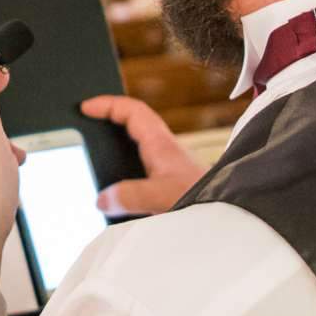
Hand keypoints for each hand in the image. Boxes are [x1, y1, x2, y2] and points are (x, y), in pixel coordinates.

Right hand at [79, 95, 203, 214]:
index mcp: (161, 143)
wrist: (229, 212)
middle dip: (110, 117)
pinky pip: (141, 166)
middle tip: (88, 120)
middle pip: (134, 123)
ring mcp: (168, 164)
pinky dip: (126, 168)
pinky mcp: (170, 181)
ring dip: (119, 143)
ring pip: (138, 144)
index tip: (86, 106)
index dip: (108, 104)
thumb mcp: (162, 196)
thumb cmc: (204, 197)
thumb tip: (103, 198)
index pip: (133, 110)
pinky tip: (117, 187)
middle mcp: (164, 150)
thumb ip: (131, 195)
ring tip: (97, 150)